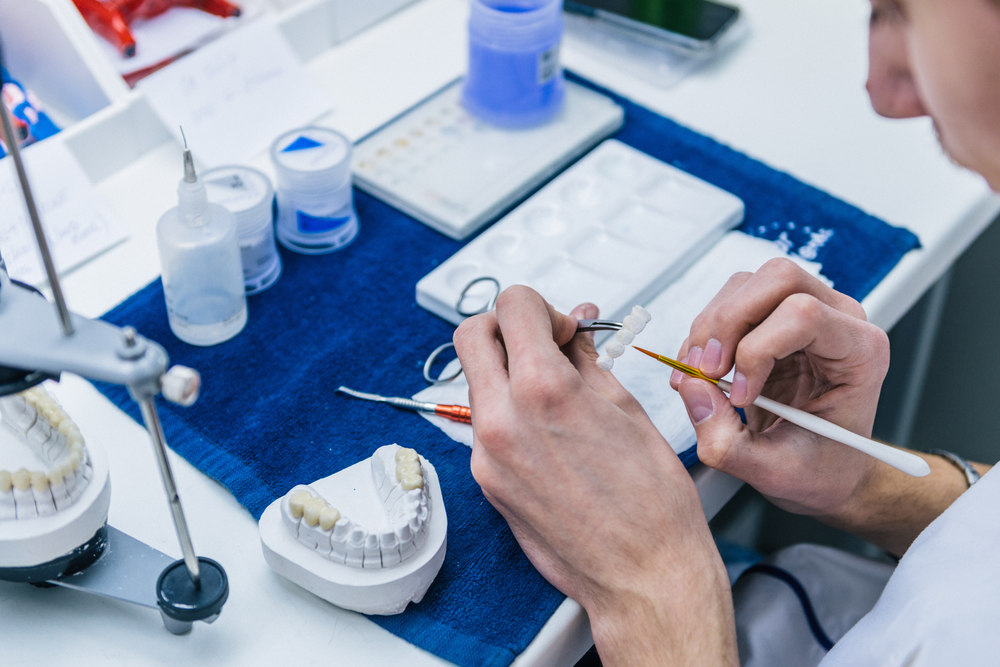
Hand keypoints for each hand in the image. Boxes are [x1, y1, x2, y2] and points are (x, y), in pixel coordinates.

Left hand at [454, 286, 735, 665]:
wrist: (643, 574)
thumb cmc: (651, 505)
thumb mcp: (627, 409)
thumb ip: (586, 360)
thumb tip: (573, 332)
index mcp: (543, 391)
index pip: (512, 305)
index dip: (542, 306)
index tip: (562, 326)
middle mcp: (502, 420)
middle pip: (472, 335)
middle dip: (506, 326)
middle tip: (542, 342)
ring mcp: (486, 454)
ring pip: (475, 380)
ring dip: (505, 370)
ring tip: (553, 389)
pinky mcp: (486, 481)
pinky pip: (483, 424)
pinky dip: (507, 410)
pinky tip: (547, 426)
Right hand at [672, 259, 891, 522]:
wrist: (825, 467)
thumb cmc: (819, 468)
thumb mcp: (774, 473)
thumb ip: (726, 440)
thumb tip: (692, 388)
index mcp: (860, 353)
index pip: (805, 314)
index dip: (758, 350)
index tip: (741, 397)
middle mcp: (839, 319)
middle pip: (777, 279)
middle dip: (728, 323)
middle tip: (706, 373)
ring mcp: (805, 310)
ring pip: (746, 285)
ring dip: (710, 329)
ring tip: (701, 378)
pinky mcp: (772, 317)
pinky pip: (728, 302)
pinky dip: (703, 336)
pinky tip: (701, 374)